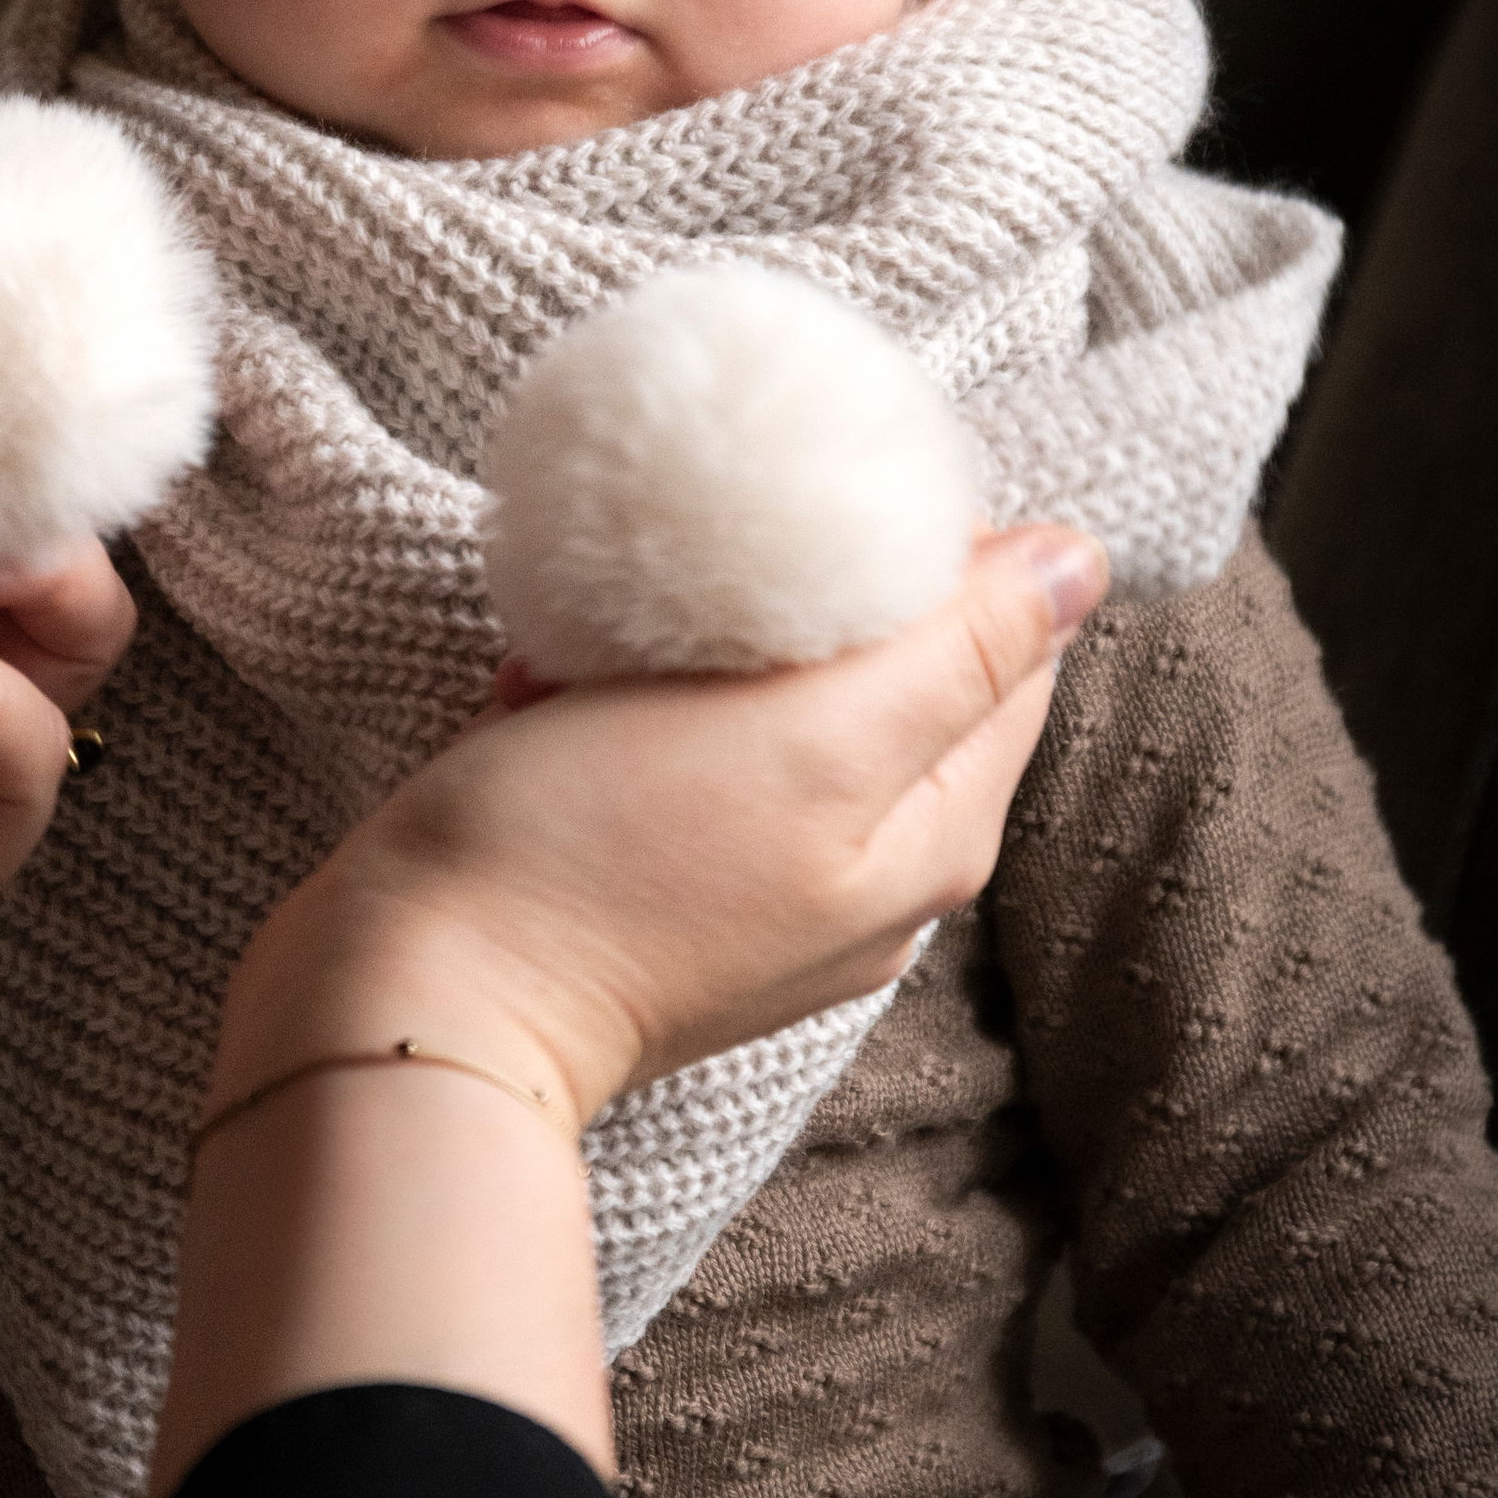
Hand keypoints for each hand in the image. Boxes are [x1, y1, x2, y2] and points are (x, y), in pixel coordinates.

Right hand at [205, 525, 1106, 1140]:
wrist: (417, 994)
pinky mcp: (662, 888)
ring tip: (601, 642)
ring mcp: (765, 891)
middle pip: (889, 670)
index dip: (930, 552)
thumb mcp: (807, 737)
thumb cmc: (600, 857)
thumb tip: (1081, 565)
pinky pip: (672, 751)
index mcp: (938, 834)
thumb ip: (958, 653)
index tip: (817, 503)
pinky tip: (547, 697)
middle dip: (791, 598)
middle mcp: (873, 875)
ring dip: (687, 647)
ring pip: (768, 701)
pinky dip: (617, 703)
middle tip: (688, 569)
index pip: (1008, 648)